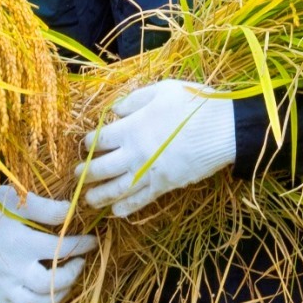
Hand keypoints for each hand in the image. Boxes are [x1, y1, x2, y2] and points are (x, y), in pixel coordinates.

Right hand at [0, 185, 95, 302]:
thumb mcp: (16, 199)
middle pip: (50, 283)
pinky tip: (48, 295)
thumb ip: (46, 208)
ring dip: (58, 295)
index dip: (81, 245)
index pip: (60, 249)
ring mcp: (2, 284)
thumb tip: (73, 211)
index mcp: (19, 243)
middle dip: (72, 274)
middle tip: (81, 261)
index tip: (93, 240)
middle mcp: (11, 268)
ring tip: (69, 280)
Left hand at [76, 80, 236, 218]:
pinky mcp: (166, 185)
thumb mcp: (163, 90)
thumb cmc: (195, 103)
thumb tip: (114, 110)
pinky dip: (127, 208)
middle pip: (101, 168)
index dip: (89, 143)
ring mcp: (149, 172)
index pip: (99, 139)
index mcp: (131, 127)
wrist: (225, 128)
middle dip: (86, 173)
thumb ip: (134, 100)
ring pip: (116, 189)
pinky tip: (117, 212)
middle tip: (77, 176)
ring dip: (99, 196)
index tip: (87, 144)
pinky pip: (142, 200)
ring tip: (89, 200)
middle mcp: (135, 153)